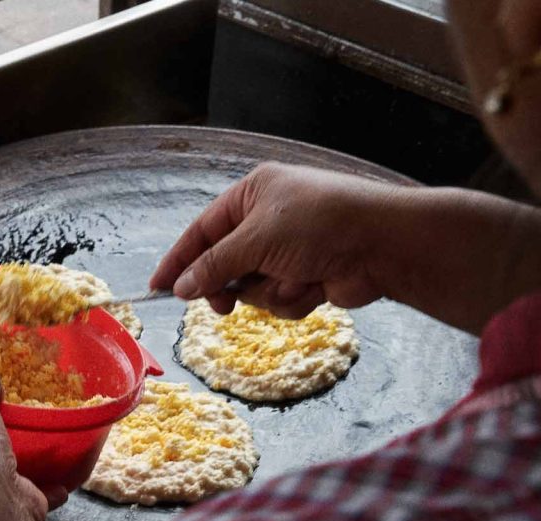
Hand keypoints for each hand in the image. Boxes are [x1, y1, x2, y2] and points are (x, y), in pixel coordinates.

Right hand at [152, 164, 540, 330]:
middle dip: (230, 286)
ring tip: (296, 278)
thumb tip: (181, 287)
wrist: (382, 245)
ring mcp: (288, 250)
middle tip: (223, 305)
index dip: (179, 261)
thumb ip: (214, 266)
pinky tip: (317, 285)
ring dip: (270, 292)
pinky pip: (280, 300)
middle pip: (224, 266)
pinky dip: (295, 298)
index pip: (201, 231)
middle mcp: (267, 220)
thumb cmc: (320, 224)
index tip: (158, 289)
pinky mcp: (307, 276)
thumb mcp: (257, 239)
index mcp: (253, 194)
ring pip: (252, 289)